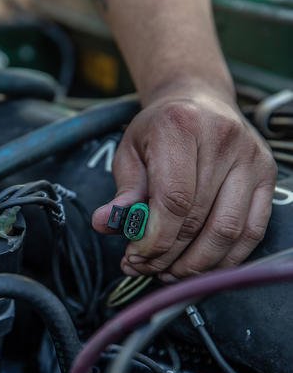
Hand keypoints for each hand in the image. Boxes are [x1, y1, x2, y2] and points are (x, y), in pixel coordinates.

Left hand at [92, 87, 276, 280]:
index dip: (155, 238)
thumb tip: (104, 223)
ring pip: (228, 230)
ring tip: (169, 272)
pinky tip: (200, 266)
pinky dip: (226, 258)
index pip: (173, 199)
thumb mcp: (129, 152)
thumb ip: (122, 191)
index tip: (135, 256)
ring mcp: (251, 158)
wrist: (198, 101)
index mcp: (180, 127)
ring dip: (196, 263)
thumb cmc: (159, 130)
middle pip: (198, 219)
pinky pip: (252, 230)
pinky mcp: (268, 176)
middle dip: (167, 255)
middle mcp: (222, 140)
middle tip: (145, 268)